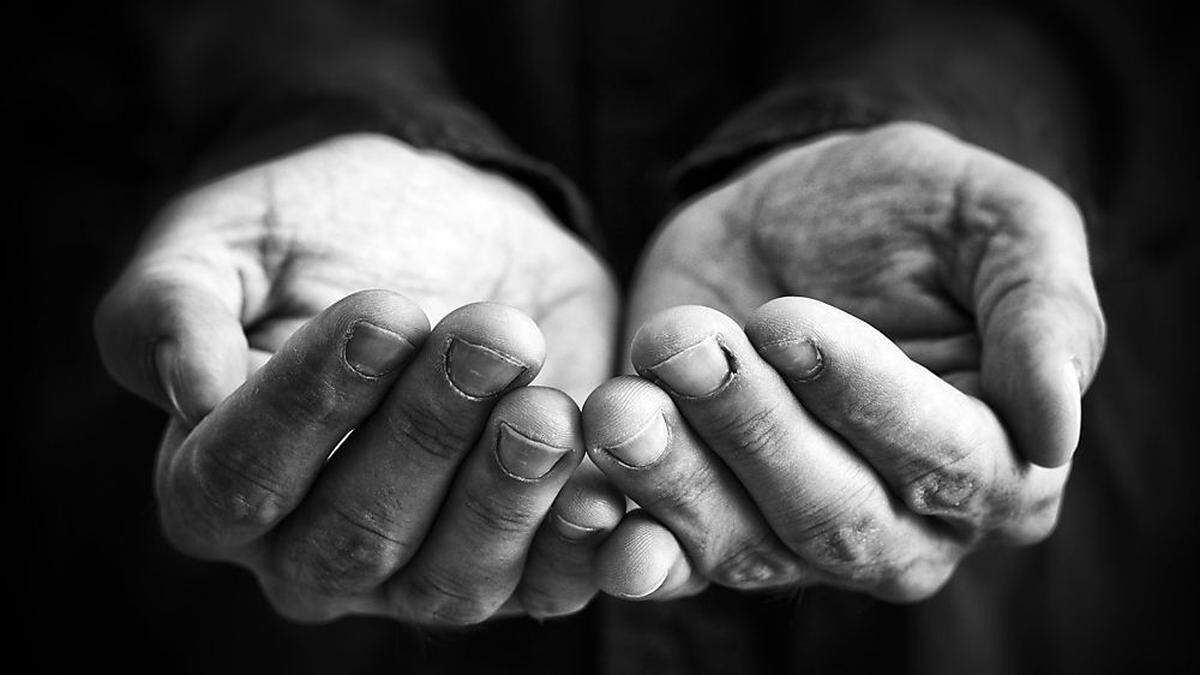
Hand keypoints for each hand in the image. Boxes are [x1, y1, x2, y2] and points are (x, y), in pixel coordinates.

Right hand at [95, 135, 622, 623]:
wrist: (450, 221)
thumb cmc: (323, 230)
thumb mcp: (229, 239)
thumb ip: (176, 307)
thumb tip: (189, 391)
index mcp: (216, 482)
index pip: (237, 480)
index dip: (307, 404)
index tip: (381, 314)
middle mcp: (309, 551)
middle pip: (354, 537)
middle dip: (427, 434)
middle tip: (488, 336)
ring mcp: (418, 570)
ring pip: (452, 580)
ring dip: (506, 493)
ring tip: (546, 403)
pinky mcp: (520, 557)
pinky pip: (548, 586)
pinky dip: (581, 548)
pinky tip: (609, 488)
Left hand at [584, 122, 1104, 599]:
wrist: (786, 215)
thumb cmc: (903, 211)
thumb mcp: (996, 220)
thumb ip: (1046, 311)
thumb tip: (1058, 429)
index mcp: (1001, 463)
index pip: (944, 460)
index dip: (863, 398)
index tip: (786, 321)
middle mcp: (908, 527)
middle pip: (835, 518)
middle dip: (752, 433)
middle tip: (684, 343)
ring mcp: (801, 541)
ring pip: (746, 548)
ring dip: (675, 481)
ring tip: (620, 402)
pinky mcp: (709, 525)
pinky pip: (671, 564)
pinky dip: (629, 548)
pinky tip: (590, 510)